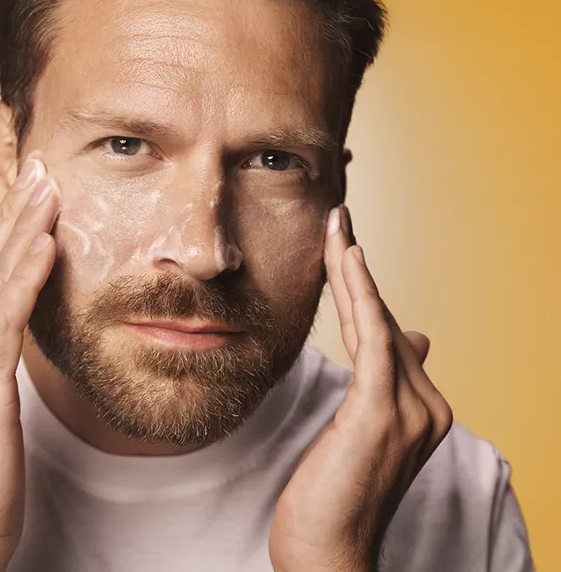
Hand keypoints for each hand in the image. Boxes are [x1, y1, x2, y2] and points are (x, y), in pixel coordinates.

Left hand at [268, 204, 453, 571]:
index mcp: (421, 408)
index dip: (364, 289)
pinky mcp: (383, 412)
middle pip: (383, 321)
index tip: (344, 246)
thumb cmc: (333, 496)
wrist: (329, 555)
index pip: (386, 334)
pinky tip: (347, 258)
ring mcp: (411, 410)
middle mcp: (427, 405)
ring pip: (378, 321)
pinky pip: (374, 338)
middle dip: (354, 268)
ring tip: (336, 224)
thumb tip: (413, 338)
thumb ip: (384, 388)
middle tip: (336, 218)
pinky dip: (361, 294)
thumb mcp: (360, 435)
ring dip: (353, 268)